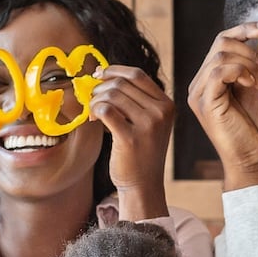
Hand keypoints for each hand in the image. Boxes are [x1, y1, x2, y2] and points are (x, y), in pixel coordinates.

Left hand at [90, 64, 173, 217]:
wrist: (143, 185)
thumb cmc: (141, 154)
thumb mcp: (148, 123)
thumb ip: (135, 100)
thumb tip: (105, 75)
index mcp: (166, 105)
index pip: (138, 75)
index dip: (114, 70)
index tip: (99, 75)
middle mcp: (160, 112)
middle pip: (122, 84)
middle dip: (100, 88)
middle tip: (91, 99)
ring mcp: (148, 125)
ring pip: (112, 95)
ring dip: (96, 100)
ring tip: (92, 112)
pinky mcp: (130, 138)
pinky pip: (106, 111)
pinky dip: (95, 110)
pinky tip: (93, 119)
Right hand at [187, 24, 257, 190]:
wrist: (254, 157)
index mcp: (213, 77)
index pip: (223, 40)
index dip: (244, 29)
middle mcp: (201, 82)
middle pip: (222, 42)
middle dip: (252, 51)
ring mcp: (199, 92)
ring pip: (221, 54)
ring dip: (250, 64)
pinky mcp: (204, 102)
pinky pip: (219, 71)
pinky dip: (241, 72)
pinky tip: (253, 86)